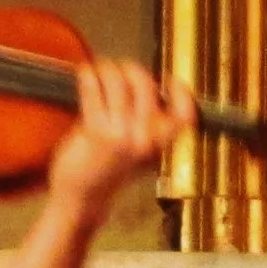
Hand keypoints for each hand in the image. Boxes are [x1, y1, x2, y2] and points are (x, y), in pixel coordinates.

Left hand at [47, 61, 195, 228]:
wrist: (81, 199)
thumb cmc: (106, 172)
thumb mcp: (137, 153)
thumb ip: (145, 126)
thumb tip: (142, 89)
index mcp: (158, 145)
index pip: (184, 117)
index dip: (182, 95)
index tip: (170, 81)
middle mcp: (144, 139)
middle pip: (146, 87)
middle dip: (131, 71)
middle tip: (119, 68)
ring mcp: (121, 135)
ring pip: (118, 84)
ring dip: (106, 70)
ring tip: (98, 71)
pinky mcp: (96, 132)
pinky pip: (93, 92)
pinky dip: (88, 77)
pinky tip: (84, 74)